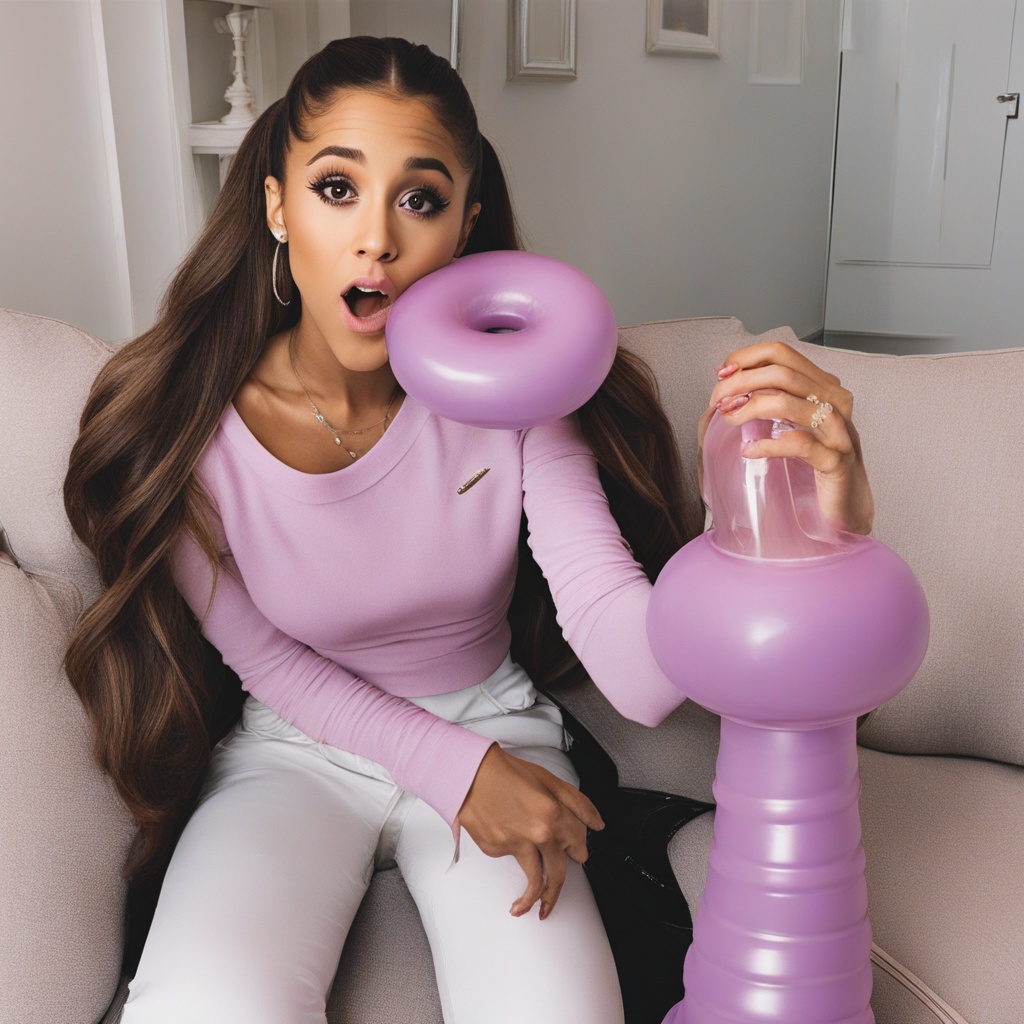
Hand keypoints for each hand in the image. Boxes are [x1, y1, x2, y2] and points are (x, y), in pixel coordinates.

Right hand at [455, 744, 604, 919]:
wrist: (470, 773)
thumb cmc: (507, 772)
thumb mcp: (549, 780)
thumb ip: (578, 803)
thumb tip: (597, 822)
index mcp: (554, 814)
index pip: (579, 845)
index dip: (580, 849)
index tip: (577, 853)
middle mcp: (538, 833)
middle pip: (559, 873)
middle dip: (560, 887)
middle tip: (557, 892)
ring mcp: (516, 844)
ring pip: (535, 882)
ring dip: (538, 900)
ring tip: (537, 908)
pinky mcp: (496, 850)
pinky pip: (511, 861)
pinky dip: (512, 859)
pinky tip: (507, 843)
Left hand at [698, 340, 873, 534]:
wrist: (846, 505)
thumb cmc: (814, 464)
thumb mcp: (790, 424)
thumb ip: (769, 401)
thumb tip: (728, 385)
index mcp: (824, 387)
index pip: (782, 354)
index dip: (746, 358)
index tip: (721, 374)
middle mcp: (836, 402)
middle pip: (782, 374)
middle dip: (741, 383)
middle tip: (718, 401)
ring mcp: (839, 431)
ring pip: (791, 403)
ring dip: (751, 408)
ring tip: (730, 419)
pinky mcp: (837, 461)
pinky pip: (800, 444)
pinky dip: (768, 445)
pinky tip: (749, 450)